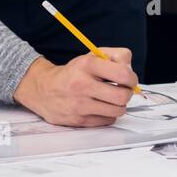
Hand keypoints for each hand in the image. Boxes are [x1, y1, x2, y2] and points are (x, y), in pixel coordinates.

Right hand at [13, 49, 137, 126]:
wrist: (44, 89)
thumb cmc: (74, 73)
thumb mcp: (93, 56)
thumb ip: (117, 56)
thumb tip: (131, 71)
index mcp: (87, 65)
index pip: (123, 74)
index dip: (132, 78)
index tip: (129, 79)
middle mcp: (82, 85)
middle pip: (122, 96)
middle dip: (127, 93)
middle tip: (122, 90)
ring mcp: (79, 105)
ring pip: (117, 110)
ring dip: (119, 105)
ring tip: (111, 99)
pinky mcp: (78, 120)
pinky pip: (108, 120)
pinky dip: (109, 114)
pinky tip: (100, 107)